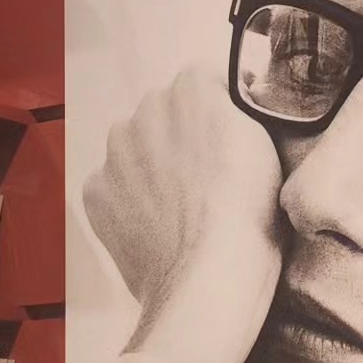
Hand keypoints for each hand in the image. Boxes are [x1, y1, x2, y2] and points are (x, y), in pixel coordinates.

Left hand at [83, 64, 282, 362]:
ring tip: (180, 208)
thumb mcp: (267, 146)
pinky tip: (157, 225)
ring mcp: (114, 153)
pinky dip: (130, 201)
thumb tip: (232, 101)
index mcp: (191, 89)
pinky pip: (113, 186)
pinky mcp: (96, 192)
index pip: (205, 82)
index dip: (221, 112)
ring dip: (152, 166)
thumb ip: (242, 111)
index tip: (231, 141)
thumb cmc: (249, 215)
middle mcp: (143, 110)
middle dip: (180, 137)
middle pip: (163, 113)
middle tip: (207, 180)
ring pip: (134, 149)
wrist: (208, 281)